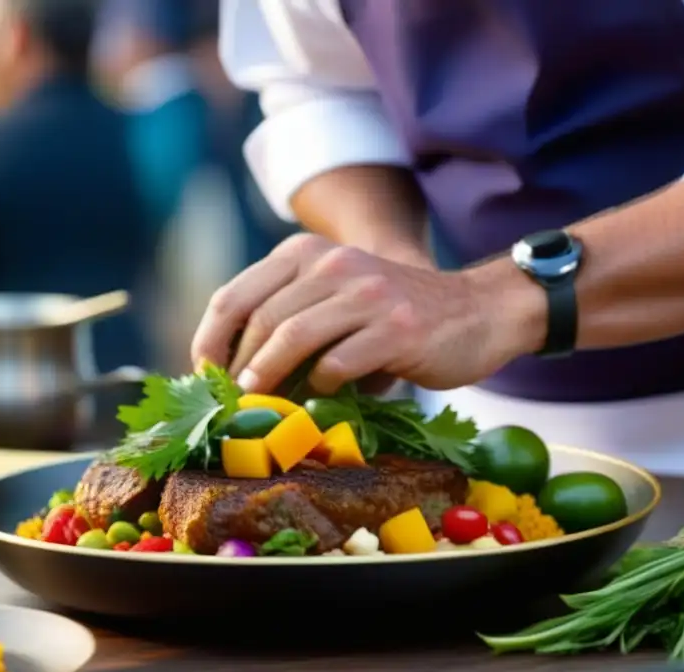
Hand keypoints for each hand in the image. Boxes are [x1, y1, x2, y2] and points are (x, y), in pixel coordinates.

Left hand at [190, 234, 543, 393]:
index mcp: (306, 254)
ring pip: (292, 336)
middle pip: (260, 318)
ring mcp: (367, 293)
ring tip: (260, 404)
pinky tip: (322, 399)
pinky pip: (340, 362)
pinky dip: (321, 387)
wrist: (477, 313)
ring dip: (269, 377)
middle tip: (233, 404)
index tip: (206, 379)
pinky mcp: (397, 327)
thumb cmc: (395, 318)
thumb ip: (292, 321)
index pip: (234, 296)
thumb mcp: (337, 301)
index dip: (209, 342)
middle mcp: (333, 264)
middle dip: (238, 368)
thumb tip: (235, 379)